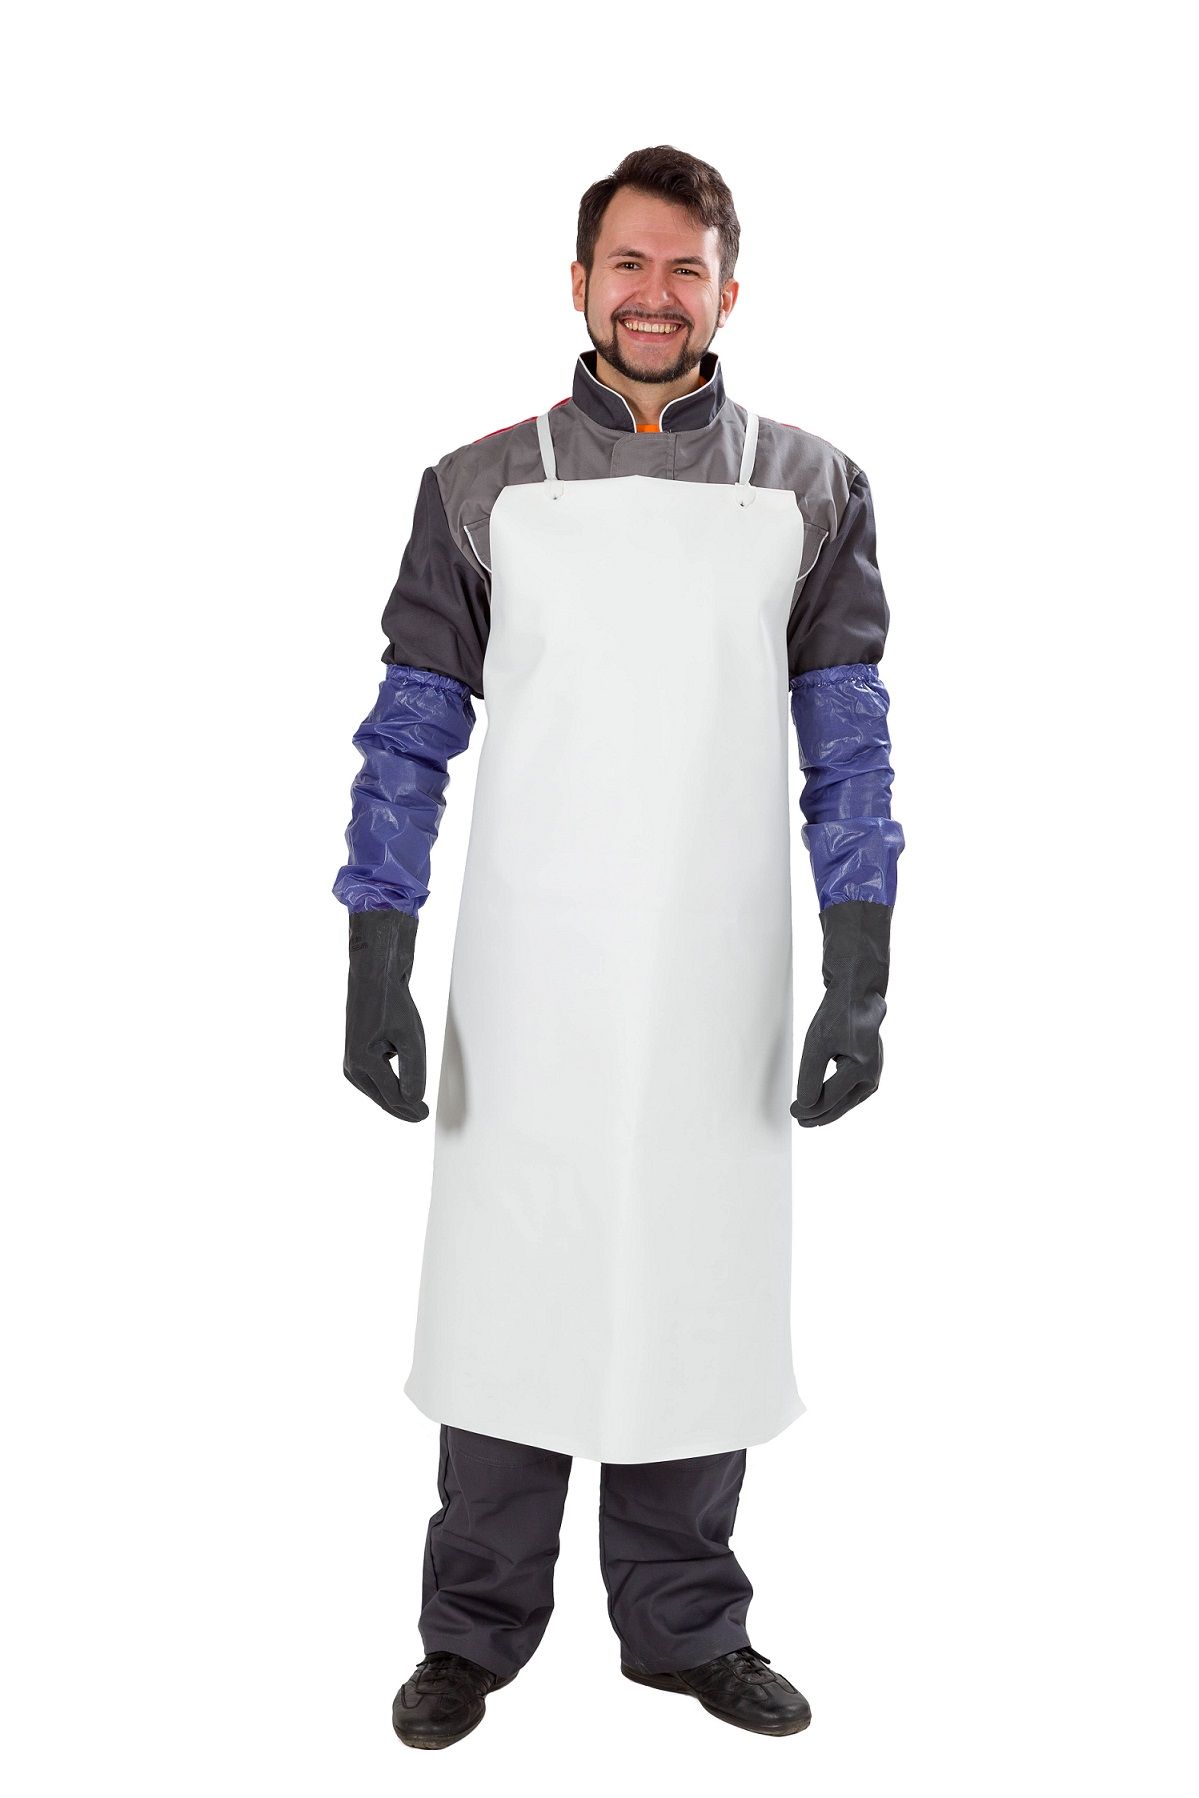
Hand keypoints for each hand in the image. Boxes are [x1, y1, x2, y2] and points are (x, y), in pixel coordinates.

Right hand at [344, 908, 429, 1121]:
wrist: (374, 976)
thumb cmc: (393, 1004)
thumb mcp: (411, 1037)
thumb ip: (414, 1070)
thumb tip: (414, 1101)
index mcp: (361, 1063)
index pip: (393, 1096)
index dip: (412, 1108)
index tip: (428, 1115)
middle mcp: (351, 1067)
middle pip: (382, 1098)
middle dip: (402, 1108)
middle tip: (423, 1116)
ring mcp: (351, 1063)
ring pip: (378, 1090)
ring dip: (395, 1096)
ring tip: (416, 1103)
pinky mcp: (355, 1057)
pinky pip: (375, 1079)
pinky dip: (389, 1084)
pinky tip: (402, 1085)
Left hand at [791, 900, 890, 1127]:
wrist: (857, 995)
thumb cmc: (838, 1015)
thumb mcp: (817, 1044)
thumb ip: (811, 1076)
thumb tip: (806, 1105)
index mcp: (861, 1070)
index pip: (829, 1099)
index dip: (808, 1108)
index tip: (791, 1112)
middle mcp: (872, 1076)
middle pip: (841, 1105)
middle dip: (819, 1116)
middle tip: (799, 1122)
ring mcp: (873, 1074)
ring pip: (847, 1101)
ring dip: (829, 1110)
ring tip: (809, 1118)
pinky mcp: (870, 1070)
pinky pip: (851, 1091)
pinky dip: (837, 1099)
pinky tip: (823, 1103)